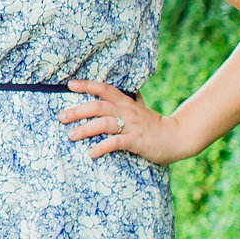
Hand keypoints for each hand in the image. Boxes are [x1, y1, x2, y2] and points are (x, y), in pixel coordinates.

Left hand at [60, 80, 201, 163]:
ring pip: (104, 124)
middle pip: (98, 107)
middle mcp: (128, 112)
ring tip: (71, 135)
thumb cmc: (155, 125)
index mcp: (127, 103)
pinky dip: (101, 148)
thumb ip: (132, 100)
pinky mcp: (136, 141)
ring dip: (85, 129)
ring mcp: (132, 126)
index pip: (105, 89)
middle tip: (61, 117)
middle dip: (78, 111)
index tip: (70, 84)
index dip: (87, 85)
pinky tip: (91, 153)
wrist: (177, 138)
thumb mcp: (142, 109)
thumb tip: (127, 90)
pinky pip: (115, 143)